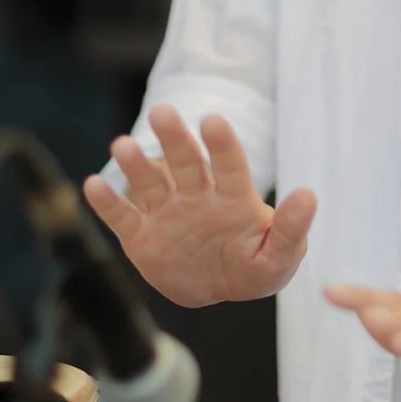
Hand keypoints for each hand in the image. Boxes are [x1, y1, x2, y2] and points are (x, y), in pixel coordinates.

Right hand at [83, 104, 315, 306]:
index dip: (221, 143)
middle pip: (185, 162)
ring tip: (122, 144)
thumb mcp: (279, 256)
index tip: (212, 120)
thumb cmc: (255, 267)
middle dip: (174, 138)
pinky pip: (122, 217)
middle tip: (163, 112)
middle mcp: (197, 196)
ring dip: (137, 164)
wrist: (217, 289)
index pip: (229, 164)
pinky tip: (91, 184)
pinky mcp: (141, 235)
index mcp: (233, 197)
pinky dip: (108, 202)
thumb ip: (292, 228)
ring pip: (150, 182)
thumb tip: (309, 195)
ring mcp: (167, 212)